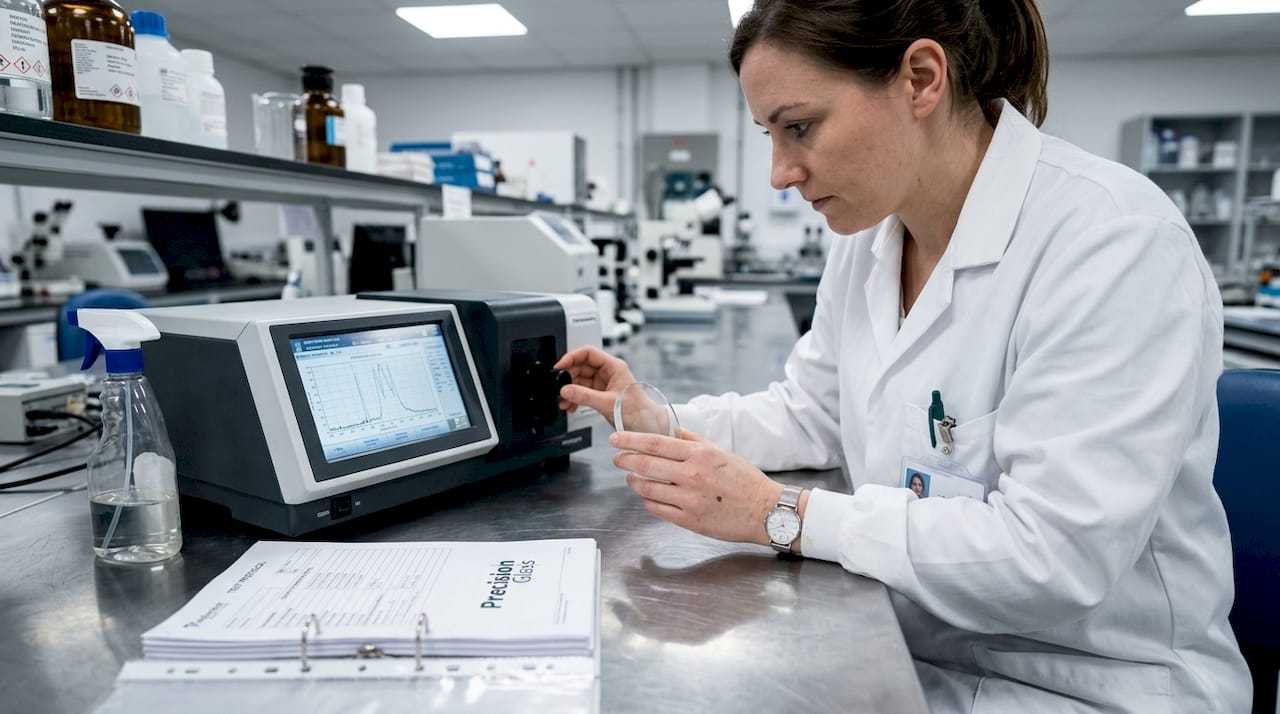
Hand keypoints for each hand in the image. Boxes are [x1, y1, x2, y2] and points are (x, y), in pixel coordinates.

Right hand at [555, 345, 636, 426]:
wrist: (646, 425)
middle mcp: (608, 372)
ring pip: (579, 381)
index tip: (560, 367)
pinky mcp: (600, 395)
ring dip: (569, 391)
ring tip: (563, 401)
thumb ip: (585, 396)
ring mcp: (603, 383)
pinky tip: (571, 406)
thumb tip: (566, 390)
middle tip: (559, 389)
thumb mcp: (609, 403)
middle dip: (568, 378)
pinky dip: (574, 399)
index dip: (571, 357)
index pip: (588, 353)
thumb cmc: (638, 411)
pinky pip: (582, 392)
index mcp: (613, 366)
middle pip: (580, 367)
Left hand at [611, 427, 783, 546]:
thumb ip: (694, 440)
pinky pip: (657, 509)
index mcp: (700, 454)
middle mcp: (692, 475)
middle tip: (617, 458)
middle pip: (645, 465)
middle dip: (624, 460)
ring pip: (647, 488)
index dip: (630, 440)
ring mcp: (689, 499)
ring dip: (634, 482)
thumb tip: (672, 429)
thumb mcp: (721, 452)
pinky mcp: (689, 520)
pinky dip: (647, 500)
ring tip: (632, 478)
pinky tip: (648, 496)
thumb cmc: (745, 481)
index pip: (655, 443)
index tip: (615, 440)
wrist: (766, 512)